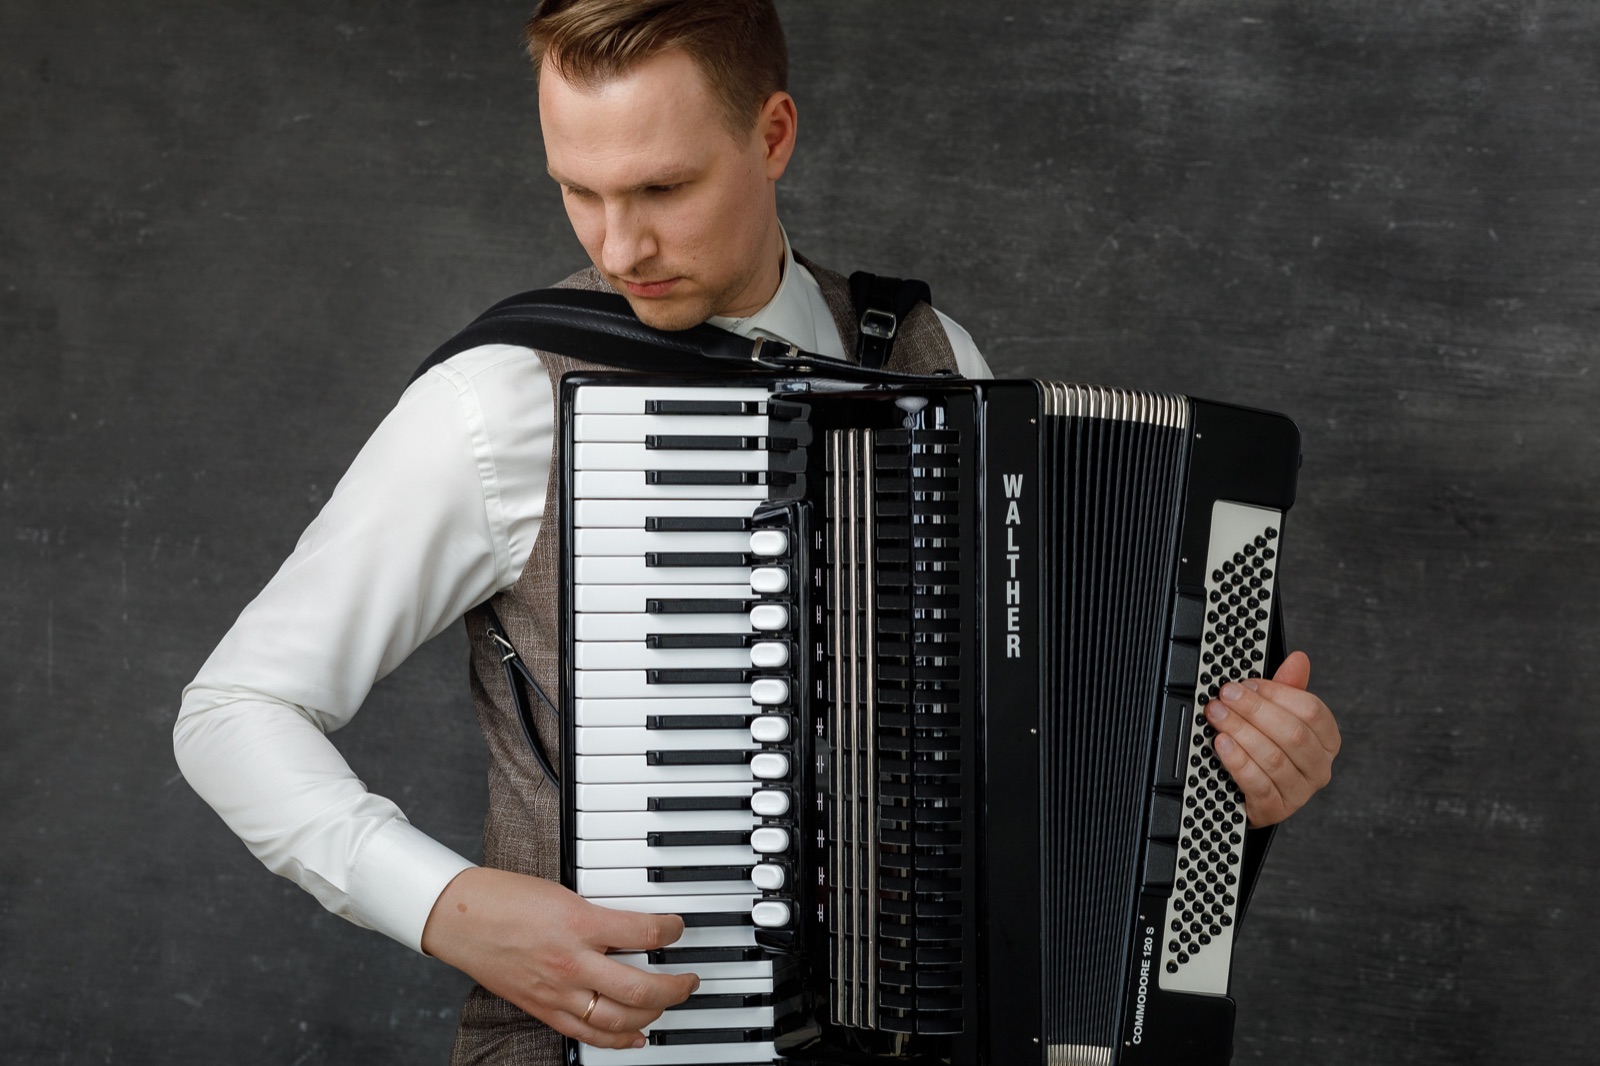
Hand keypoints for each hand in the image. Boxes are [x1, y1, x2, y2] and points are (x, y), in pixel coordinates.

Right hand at [420, 867, 697, 1049]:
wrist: (460, 918)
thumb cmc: (505, 897)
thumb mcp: (563, 892)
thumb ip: (597, 914)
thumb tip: (631, 928)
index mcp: (579, 922)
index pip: (643, 932)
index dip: (671, 931)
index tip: (678, 929)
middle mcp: (572, 961)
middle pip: (640, 987)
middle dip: (675, 987)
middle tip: (690, 980)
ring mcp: (557, 991)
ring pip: (619, 1018)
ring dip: (653, 1014)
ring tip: (669, 1004)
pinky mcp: (543, 1009)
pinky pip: (588, 1033)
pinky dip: (618, 1039)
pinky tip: (637, 1036)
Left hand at [1205, 651, 1339, 827]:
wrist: (1249, 794)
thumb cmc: (1267, 749)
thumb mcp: (1276, 717)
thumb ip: (1287, 689)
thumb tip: (1298, 659)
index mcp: (1326, 740)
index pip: (1312, 710)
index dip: (1276, 693)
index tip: (1246, 683)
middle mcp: (1319, 767)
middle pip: (1292, 733)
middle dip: (1254, 710)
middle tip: (1225, 696)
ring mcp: (1300, 792)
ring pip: (1274, 758)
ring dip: (1241, 732)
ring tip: (1217, 716)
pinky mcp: (1275, 810)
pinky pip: (1258, 784)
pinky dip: (1238, 761)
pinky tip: (1222, 745)